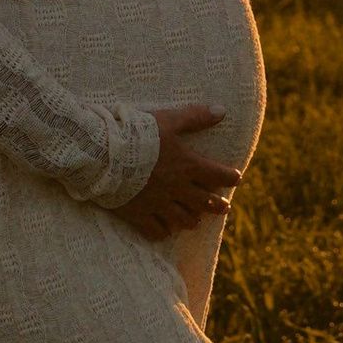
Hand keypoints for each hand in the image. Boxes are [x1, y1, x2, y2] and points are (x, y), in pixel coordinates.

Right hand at [122, 104, 239, 239]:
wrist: (105, 155)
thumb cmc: (137, 134)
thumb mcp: (169, 120)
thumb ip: (195, 117)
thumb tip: (222, 111)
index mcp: (187, 165)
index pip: (218, 174)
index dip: (230, 176)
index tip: (237, 178)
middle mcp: (177, 188)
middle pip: (205, 202)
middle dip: (217, 205)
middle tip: (225, 208)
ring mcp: (159, 204)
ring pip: (183, 219)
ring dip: (192, 220)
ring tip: (196, 221)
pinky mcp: (139, 214)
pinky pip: (156, 230)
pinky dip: (163, 232)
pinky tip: (166, 231)